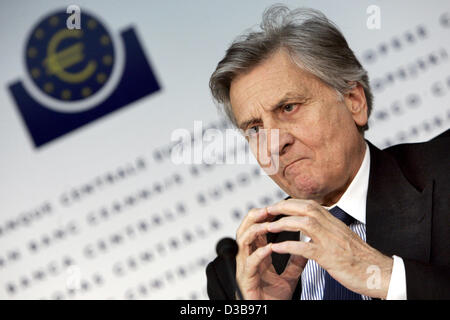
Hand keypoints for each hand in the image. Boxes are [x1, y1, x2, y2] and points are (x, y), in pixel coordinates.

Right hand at [235, 206, 306, 299]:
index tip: (277, 206)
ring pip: (242, 240)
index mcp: (257, 253)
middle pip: (244, 228)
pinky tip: (270, 247)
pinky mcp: (245, 278)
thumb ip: (296, 260)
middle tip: (268, 208)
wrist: (267, 313)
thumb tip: (308, 246)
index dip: (264, 216)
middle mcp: (248, 256)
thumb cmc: (273, 297)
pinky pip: (250, 261)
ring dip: (255, 230)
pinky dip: (260, 252)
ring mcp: (245, 266)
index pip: (256, 228)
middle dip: (255, 216)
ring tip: (268, 224)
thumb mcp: (290, 276)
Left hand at [266, 198, 392, 298]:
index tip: (277, 206)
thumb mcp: (341, 237)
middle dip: (283, 207)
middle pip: (305, 208)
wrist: (379, 272)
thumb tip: (309, 224)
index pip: (309, 204)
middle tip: (267, 210)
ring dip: (284, 223)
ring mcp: (331, 241)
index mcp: (333, 222)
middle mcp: (332, 227)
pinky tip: (278, 248)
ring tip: (269, 226)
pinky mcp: (330, 257)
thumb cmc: (360, 257)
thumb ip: (325, 229)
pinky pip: (306, 248)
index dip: (291, 203)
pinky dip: (289, 246)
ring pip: (305, 223)